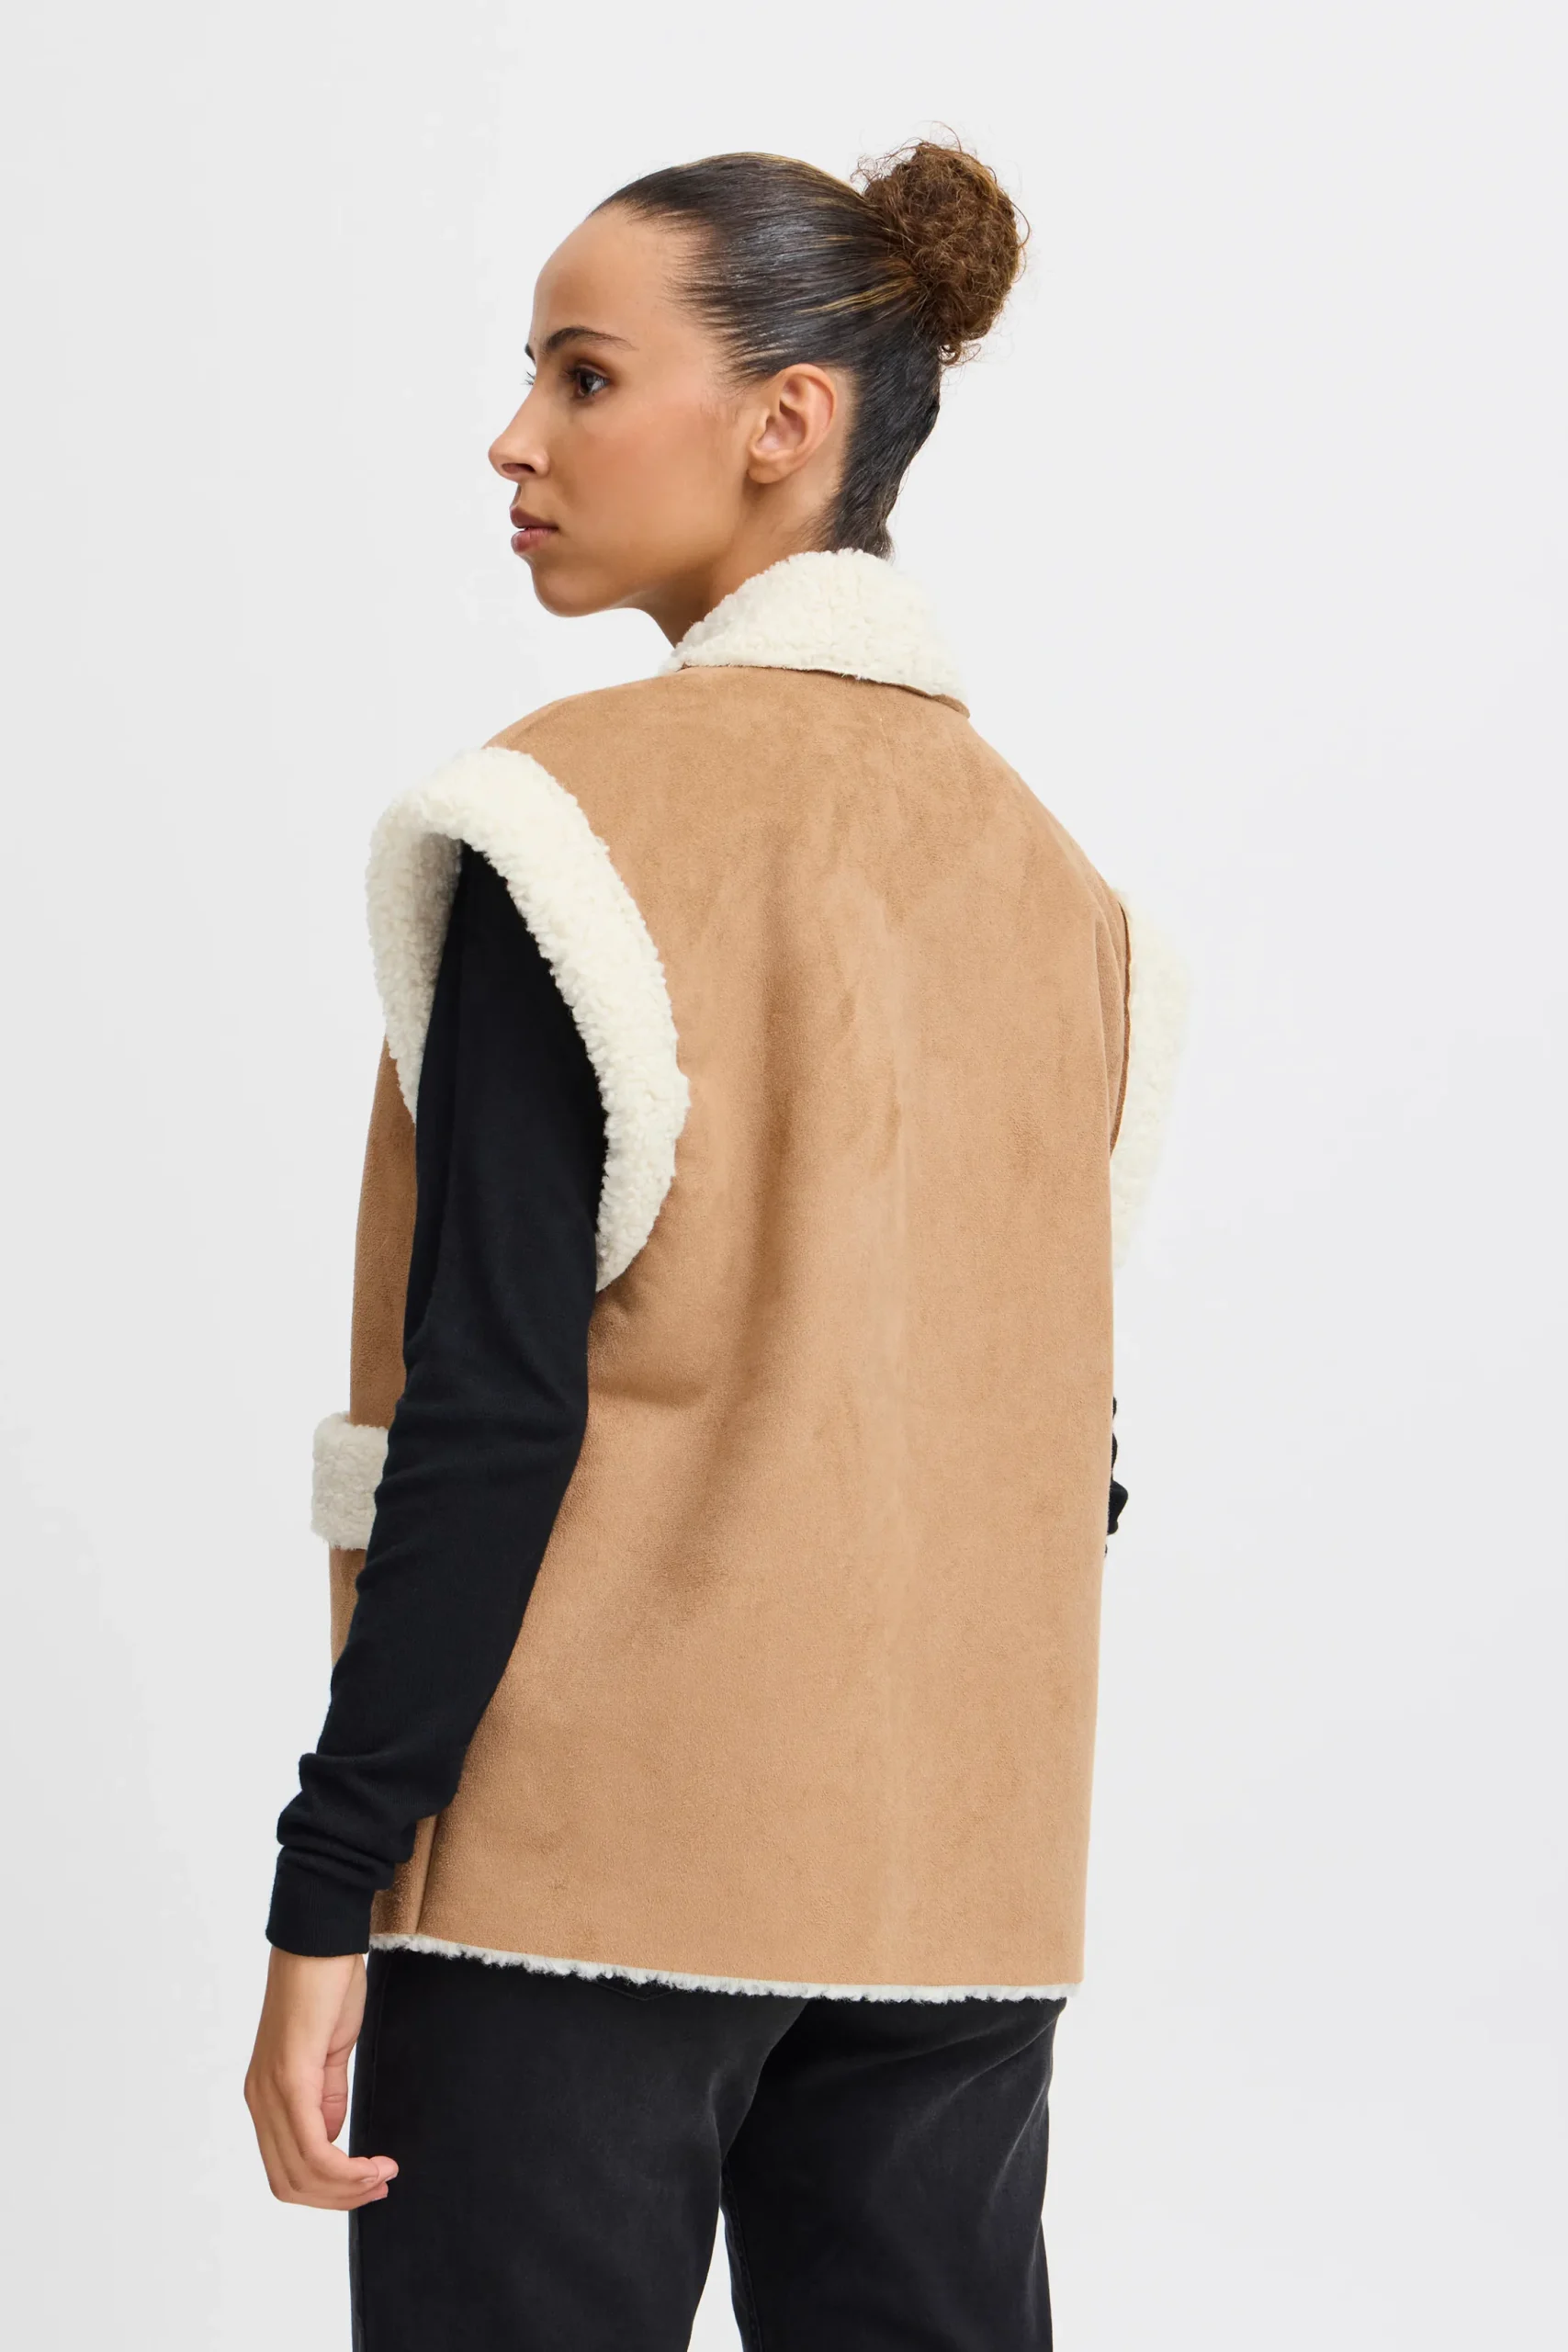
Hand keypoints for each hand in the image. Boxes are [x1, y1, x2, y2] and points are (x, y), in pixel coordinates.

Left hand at [244, 1948, 398, 2208]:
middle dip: (338, 2198)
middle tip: (380, 2185)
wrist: (320, 1940)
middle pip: (289, 2184)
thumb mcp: (329, 2051)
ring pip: (299, 2173)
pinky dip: (345, 2167)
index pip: (286, 2171)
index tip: (370, 2183)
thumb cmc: (327, 1985)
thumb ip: (328, 2096)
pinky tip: (373, 2162)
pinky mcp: (289, 2078)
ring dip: (346, 2188)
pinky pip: (312, 2146)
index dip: (328, 2191)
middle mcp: (260, 2100)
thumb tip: (333, 2139)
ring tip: (383, 2176)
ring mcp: (270, 2092)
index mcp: (267, 2096)